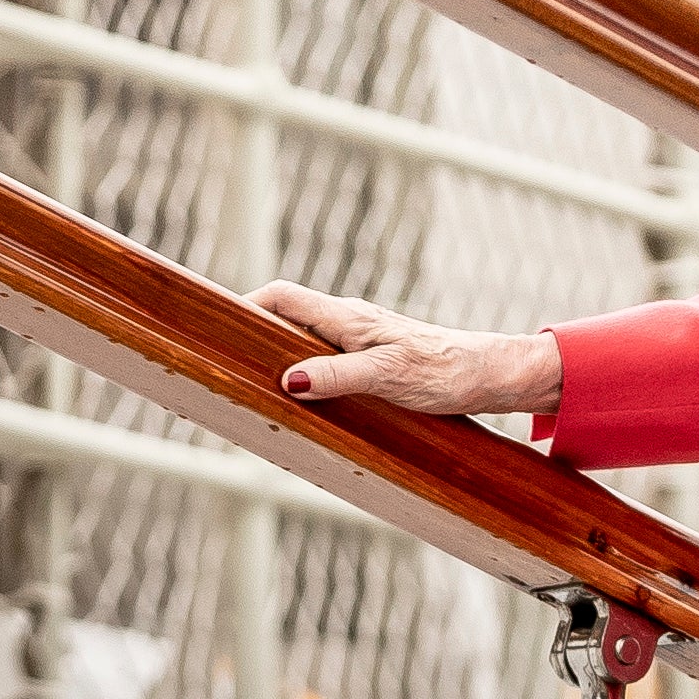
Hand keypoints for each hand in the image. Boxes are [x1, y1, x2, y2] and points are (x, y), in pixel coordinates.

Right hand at [247, 280, 562, 415]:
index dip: (244, 306)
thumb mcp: (389, 377)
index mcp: (347, 319)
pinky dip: (300, 372)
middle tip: (219, 364)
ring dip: (274, 357)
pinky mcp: (371, 359)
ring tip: (246, 387)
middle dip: (250, 335)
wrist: (487, 375)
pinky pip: (322, 358)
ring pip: (303, 340)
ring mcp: (359, 340)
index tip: (211, 328)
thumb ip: (339, 376)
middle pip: (285, 317)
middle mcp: (349, 323)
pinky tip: (296, 400)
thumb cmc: (444, 371)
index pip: (281, 297)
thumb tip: (288, 379)